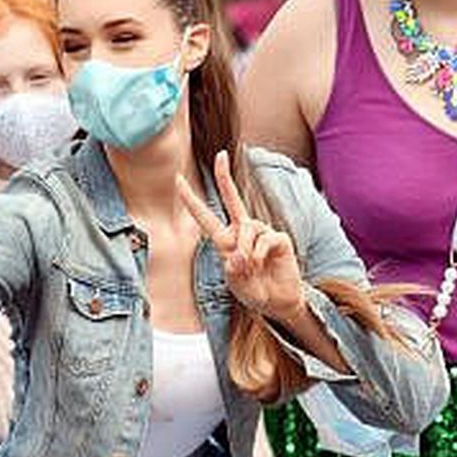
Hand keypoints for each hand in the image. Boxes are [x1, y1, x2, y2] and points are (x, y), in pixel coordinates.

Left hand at [176, 151, 304, 321]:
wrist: (278, 301)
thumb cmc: (254, 290)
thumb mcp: (236, 283)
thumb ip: (233, 269)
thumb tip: (239, 255)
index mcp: (225, 240)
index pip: (205, 217)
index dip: (191, 199)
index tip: (177, 180)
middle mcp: (242, 231)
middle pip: (232, 198)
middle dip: (225, 176)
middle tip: (220, 155)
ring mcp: (261, 232)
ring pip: (247, 228)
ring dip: (246, 251)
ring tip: (250, 269)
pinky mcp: (278, 238)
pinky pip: (264, 239)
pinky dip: (259, 254)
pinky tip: (263, 264)